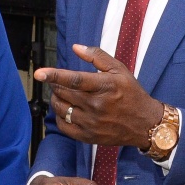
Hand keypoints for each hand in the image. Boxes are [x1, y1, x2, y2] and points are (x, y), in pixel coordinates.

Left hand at [34, 44, 164, 147]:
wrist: (145, 124)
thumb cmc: (132, 94)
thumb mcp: (120, 70)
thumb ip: (97, 56)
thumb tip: (76, 47)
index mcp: (105, 86)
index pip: (74, 80)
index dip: (54, 75)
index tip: (39, 73)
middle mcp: (97, 106)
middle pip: (63, 93)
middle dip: (56, 85)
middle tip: (59, 82)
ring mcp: (92, 123)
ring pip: (61, 109)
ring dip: (56, 99)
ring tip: (63, 95)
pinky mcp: (88, 137)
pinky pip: (63, 126)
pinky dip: (60, 117)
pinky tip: (66, 110)